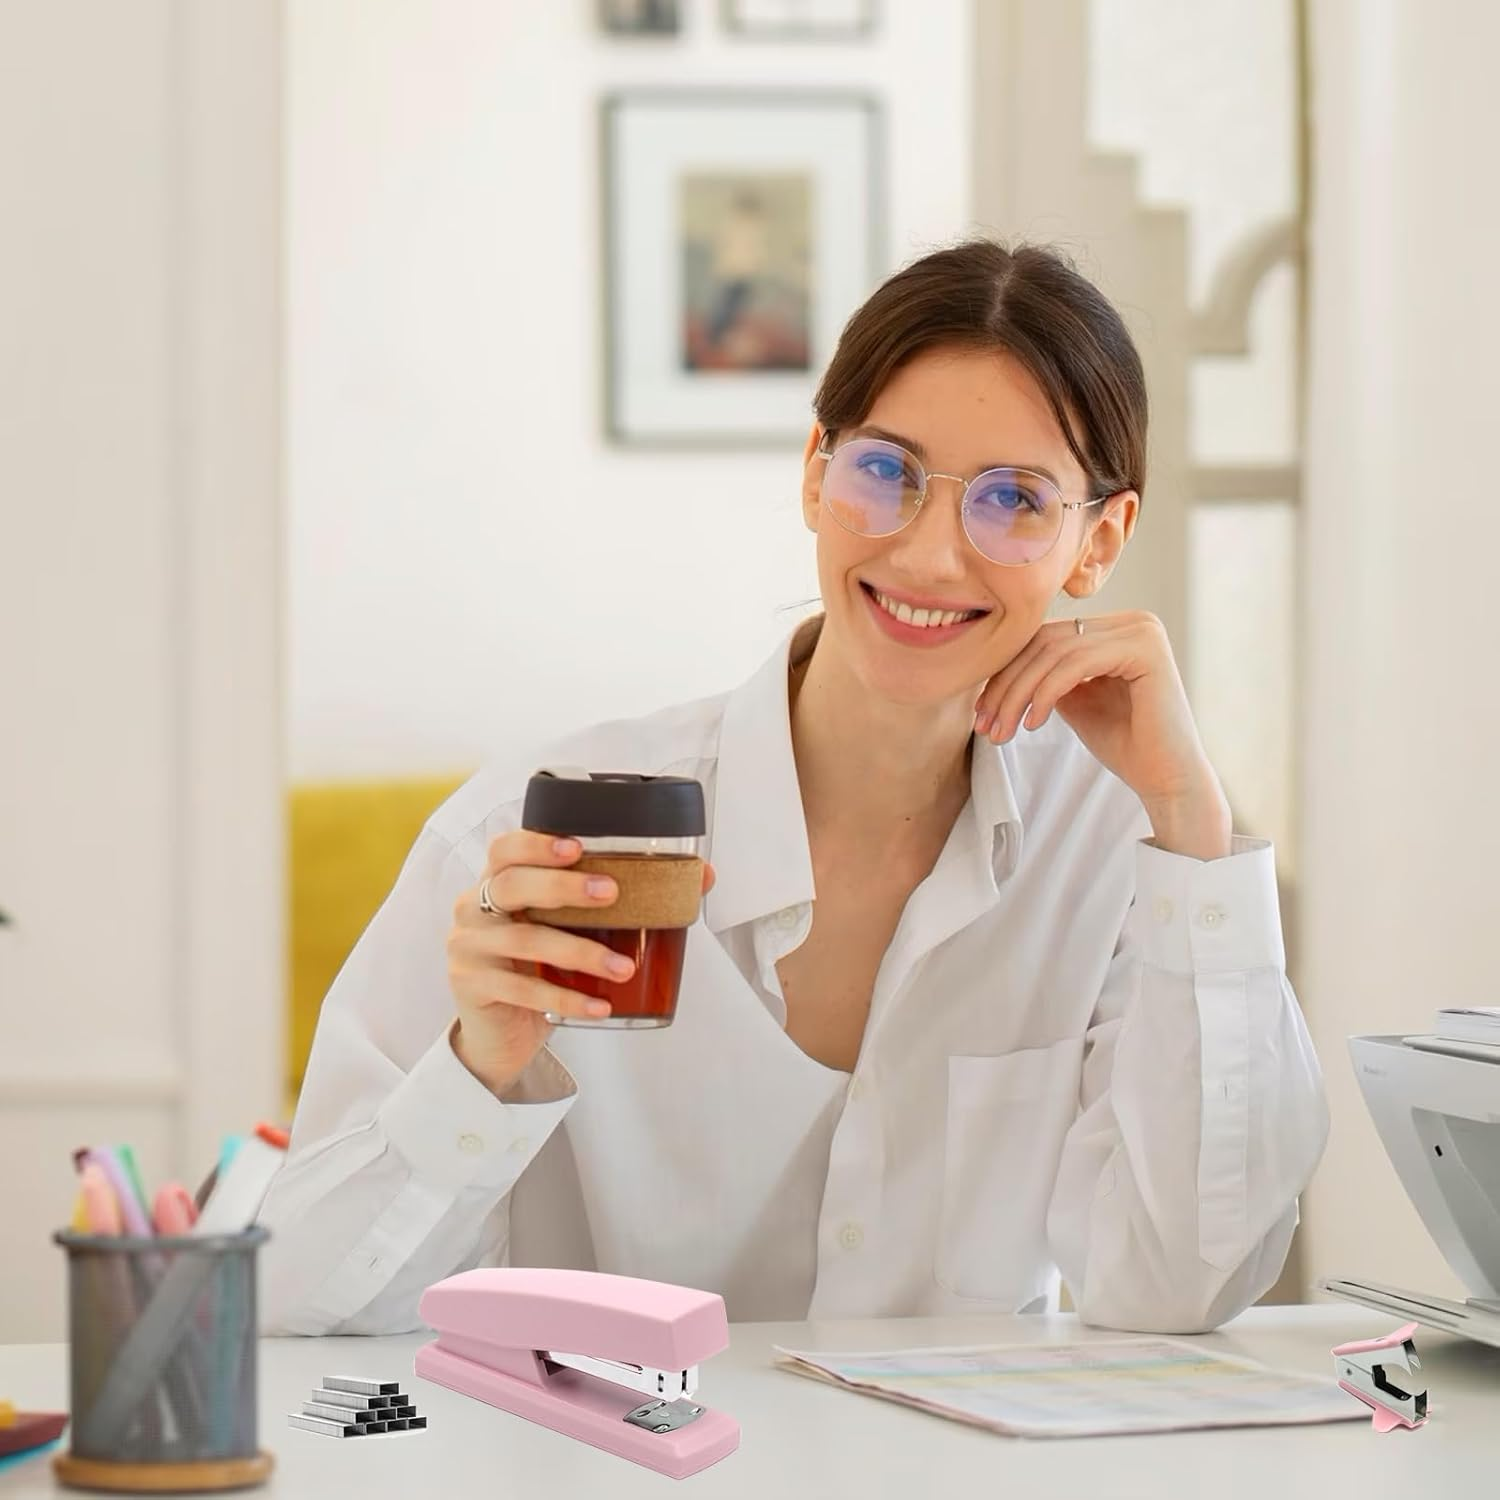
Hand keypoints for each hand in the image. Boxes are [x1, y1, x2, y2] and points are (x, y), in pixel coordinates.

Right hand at [447, 830, 715, 1094]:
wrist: (498, 1035)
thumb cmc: (541, 967)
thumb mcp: (571, 930)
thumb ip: (619, 902)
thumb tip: (701, 875)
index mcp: (496, 883)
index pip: (505, 849)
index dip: (536, 843)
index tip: (578, 846)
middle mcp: (474, 909)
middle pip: (510, 884)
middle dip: (562, 885)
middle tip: (611, 893)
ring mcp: (469, 949)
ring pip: (523, 940)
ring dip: (579, 952)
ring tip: (623, 967)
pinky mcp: (473, 988)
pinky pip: (522, 990)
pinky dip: (566, 999)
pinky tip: (599, 1005)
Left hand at [971, 611, 1231, 857]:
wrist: (1167, 779)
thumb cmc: (1123, 744)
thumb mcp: (1073, 700)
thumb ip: (1045, 675)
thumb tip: (995, 665)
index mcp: (1114, 628)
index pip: (1044, 638)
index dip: (1005, 672)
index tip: (980, 712)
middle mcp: (1132, 621)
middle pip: (1045, 641)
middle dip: (1006, 684)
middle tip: (984, 725)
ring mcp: (1141, 631)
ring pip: (1054, 652)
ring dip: (1018, 694)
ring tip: (1002, 732)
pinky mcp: (1145, 649)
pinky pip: (1076, 664)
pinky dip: (1045, 693)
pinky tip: (1032, 724)